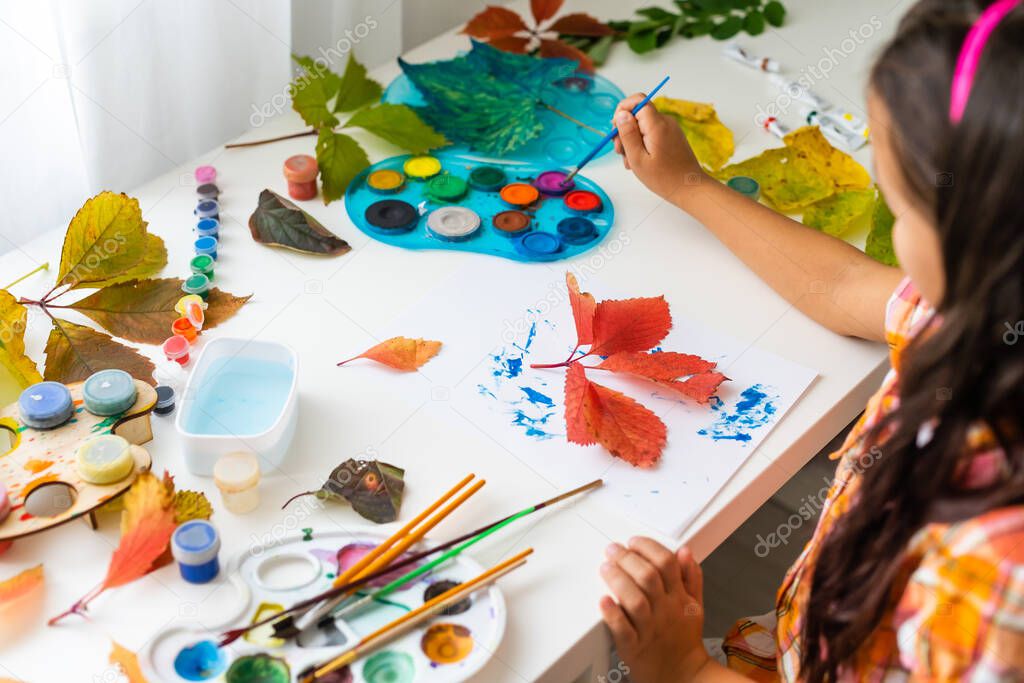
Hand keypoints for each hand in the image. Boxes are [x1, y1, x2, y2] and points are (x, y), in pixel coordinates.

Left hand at [599, 538, 709, 682]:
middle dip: (627, 558)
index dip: (648, 547)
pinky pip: (622, 629)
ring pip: (635, 600)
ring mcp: (649, 629)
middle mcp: (665, 611)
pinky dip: (612, 614)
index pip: (666, 563)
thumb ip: (691, 577)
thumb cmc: (683, 639)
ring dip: (618, 580)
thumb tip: (685, 551)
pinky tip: (604, 601)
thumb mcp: (694, 605)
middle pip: (648, 577)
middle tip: (613, 550)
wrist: (682, 675)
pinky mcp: (633, 647)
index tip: (634, 542)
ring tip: (606, 568)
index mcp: (679, 598)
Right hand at [613, 93, 706, 204]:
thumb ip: (628, 134)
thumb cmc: (663, 178)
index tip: (615, 130)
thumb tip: (621, 113)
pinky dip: (642, 144)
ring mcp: (670, 129)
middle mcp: (665, 122)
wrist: (689, 188)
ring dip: (632, 140)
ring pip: (643, 125)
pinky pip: (651, 133)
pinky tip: (640, 161)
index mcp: (657, 125)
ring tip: (630, 161)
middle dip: (624, 130)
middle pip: (638, 114)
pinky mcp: (671, 136)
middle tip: (620, 151)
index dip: (622, 110)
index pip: (637, 100)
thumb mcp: (638, 158)